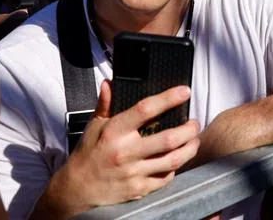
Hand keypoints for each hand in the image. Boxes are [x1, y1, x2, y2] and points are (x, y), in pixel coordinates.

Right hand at [51, 81, 199, 213]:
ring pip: (173, 160)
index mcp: (115, 131)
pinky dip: (175, 168)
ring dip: (189, 149)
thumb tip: (109, 83)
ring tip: (194, 140)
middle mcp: (126, 152)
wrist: (77, 189)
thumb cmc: (87, 154)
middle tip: (195, 123)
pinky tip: (178, 160)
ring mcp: (133, 173)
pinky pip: (165, 178)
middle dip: (189, 129)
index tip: (184, 91)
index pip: (146, 110)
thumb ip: (105, 104)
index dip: (168, 98)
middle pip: (168, 139)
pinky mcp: (138, 189)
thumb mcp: (94, 126)